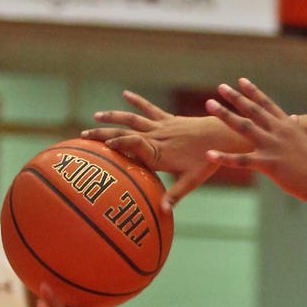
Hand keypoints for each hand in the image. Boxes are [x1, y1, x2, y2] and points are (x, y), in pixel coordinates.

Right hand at [83, 91, 232, 209]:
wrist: (224, 135)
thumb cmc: (207, 160)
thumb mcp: (192, 180)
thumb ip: (175, 195)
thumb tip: (163, 213)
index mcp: (159, 153)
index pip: (134, 146)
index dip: (119, 145)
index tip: (103, 147)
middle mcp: (157, 137)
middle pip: (126, 132)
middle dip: (104, 134)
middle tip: (83, 136)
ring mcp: (162, 126)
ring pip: (133, 119)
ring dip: (114, 117)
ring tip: (96, 116)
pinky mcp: (168, 119)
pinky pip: (150, 109)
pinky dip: (137, 101)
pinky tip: (125, 94)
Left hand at [204, 79, 306, 201]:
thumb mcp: (305, 141)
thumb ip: (296, 129)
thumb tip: (295, 118)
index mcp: (287, 125)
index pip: (267, 104)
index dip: (253, 91)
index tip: (240, 81)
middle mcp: (278, 131)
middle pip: (252, 110)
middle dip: (235, 97)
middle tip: (220, 87)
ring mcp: (272, 146)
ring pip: (243, 127)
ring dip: (225, 114)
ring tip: (209, 104)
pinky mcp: (268, 164)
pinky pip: (241, 160)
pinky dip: (224, 157)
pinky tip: (209, 153)